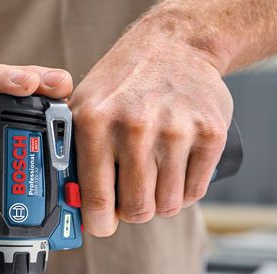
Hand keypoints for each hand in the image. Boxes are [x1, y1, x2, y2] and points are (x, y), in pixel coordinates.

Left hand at [70, 15, 232, 236]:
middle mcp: (135, 127)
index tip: (102, 225)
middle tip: (132, 198)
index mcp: (95, 123)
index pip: (97, 199)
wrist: (175, 44)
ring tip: (155, 180)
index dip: (100, 223)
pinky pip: (196, 191)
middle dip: (133, 211)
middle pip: (137, 209)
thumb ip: (71, 152)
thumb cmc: (124, 83)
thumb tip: (66, 203)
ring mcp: (176, 129)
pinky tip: (177, 171)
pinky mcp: (211, 132)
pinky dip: (186, 190)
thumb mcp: (85, 106)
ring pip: (168, 205)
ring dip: (161, 202)